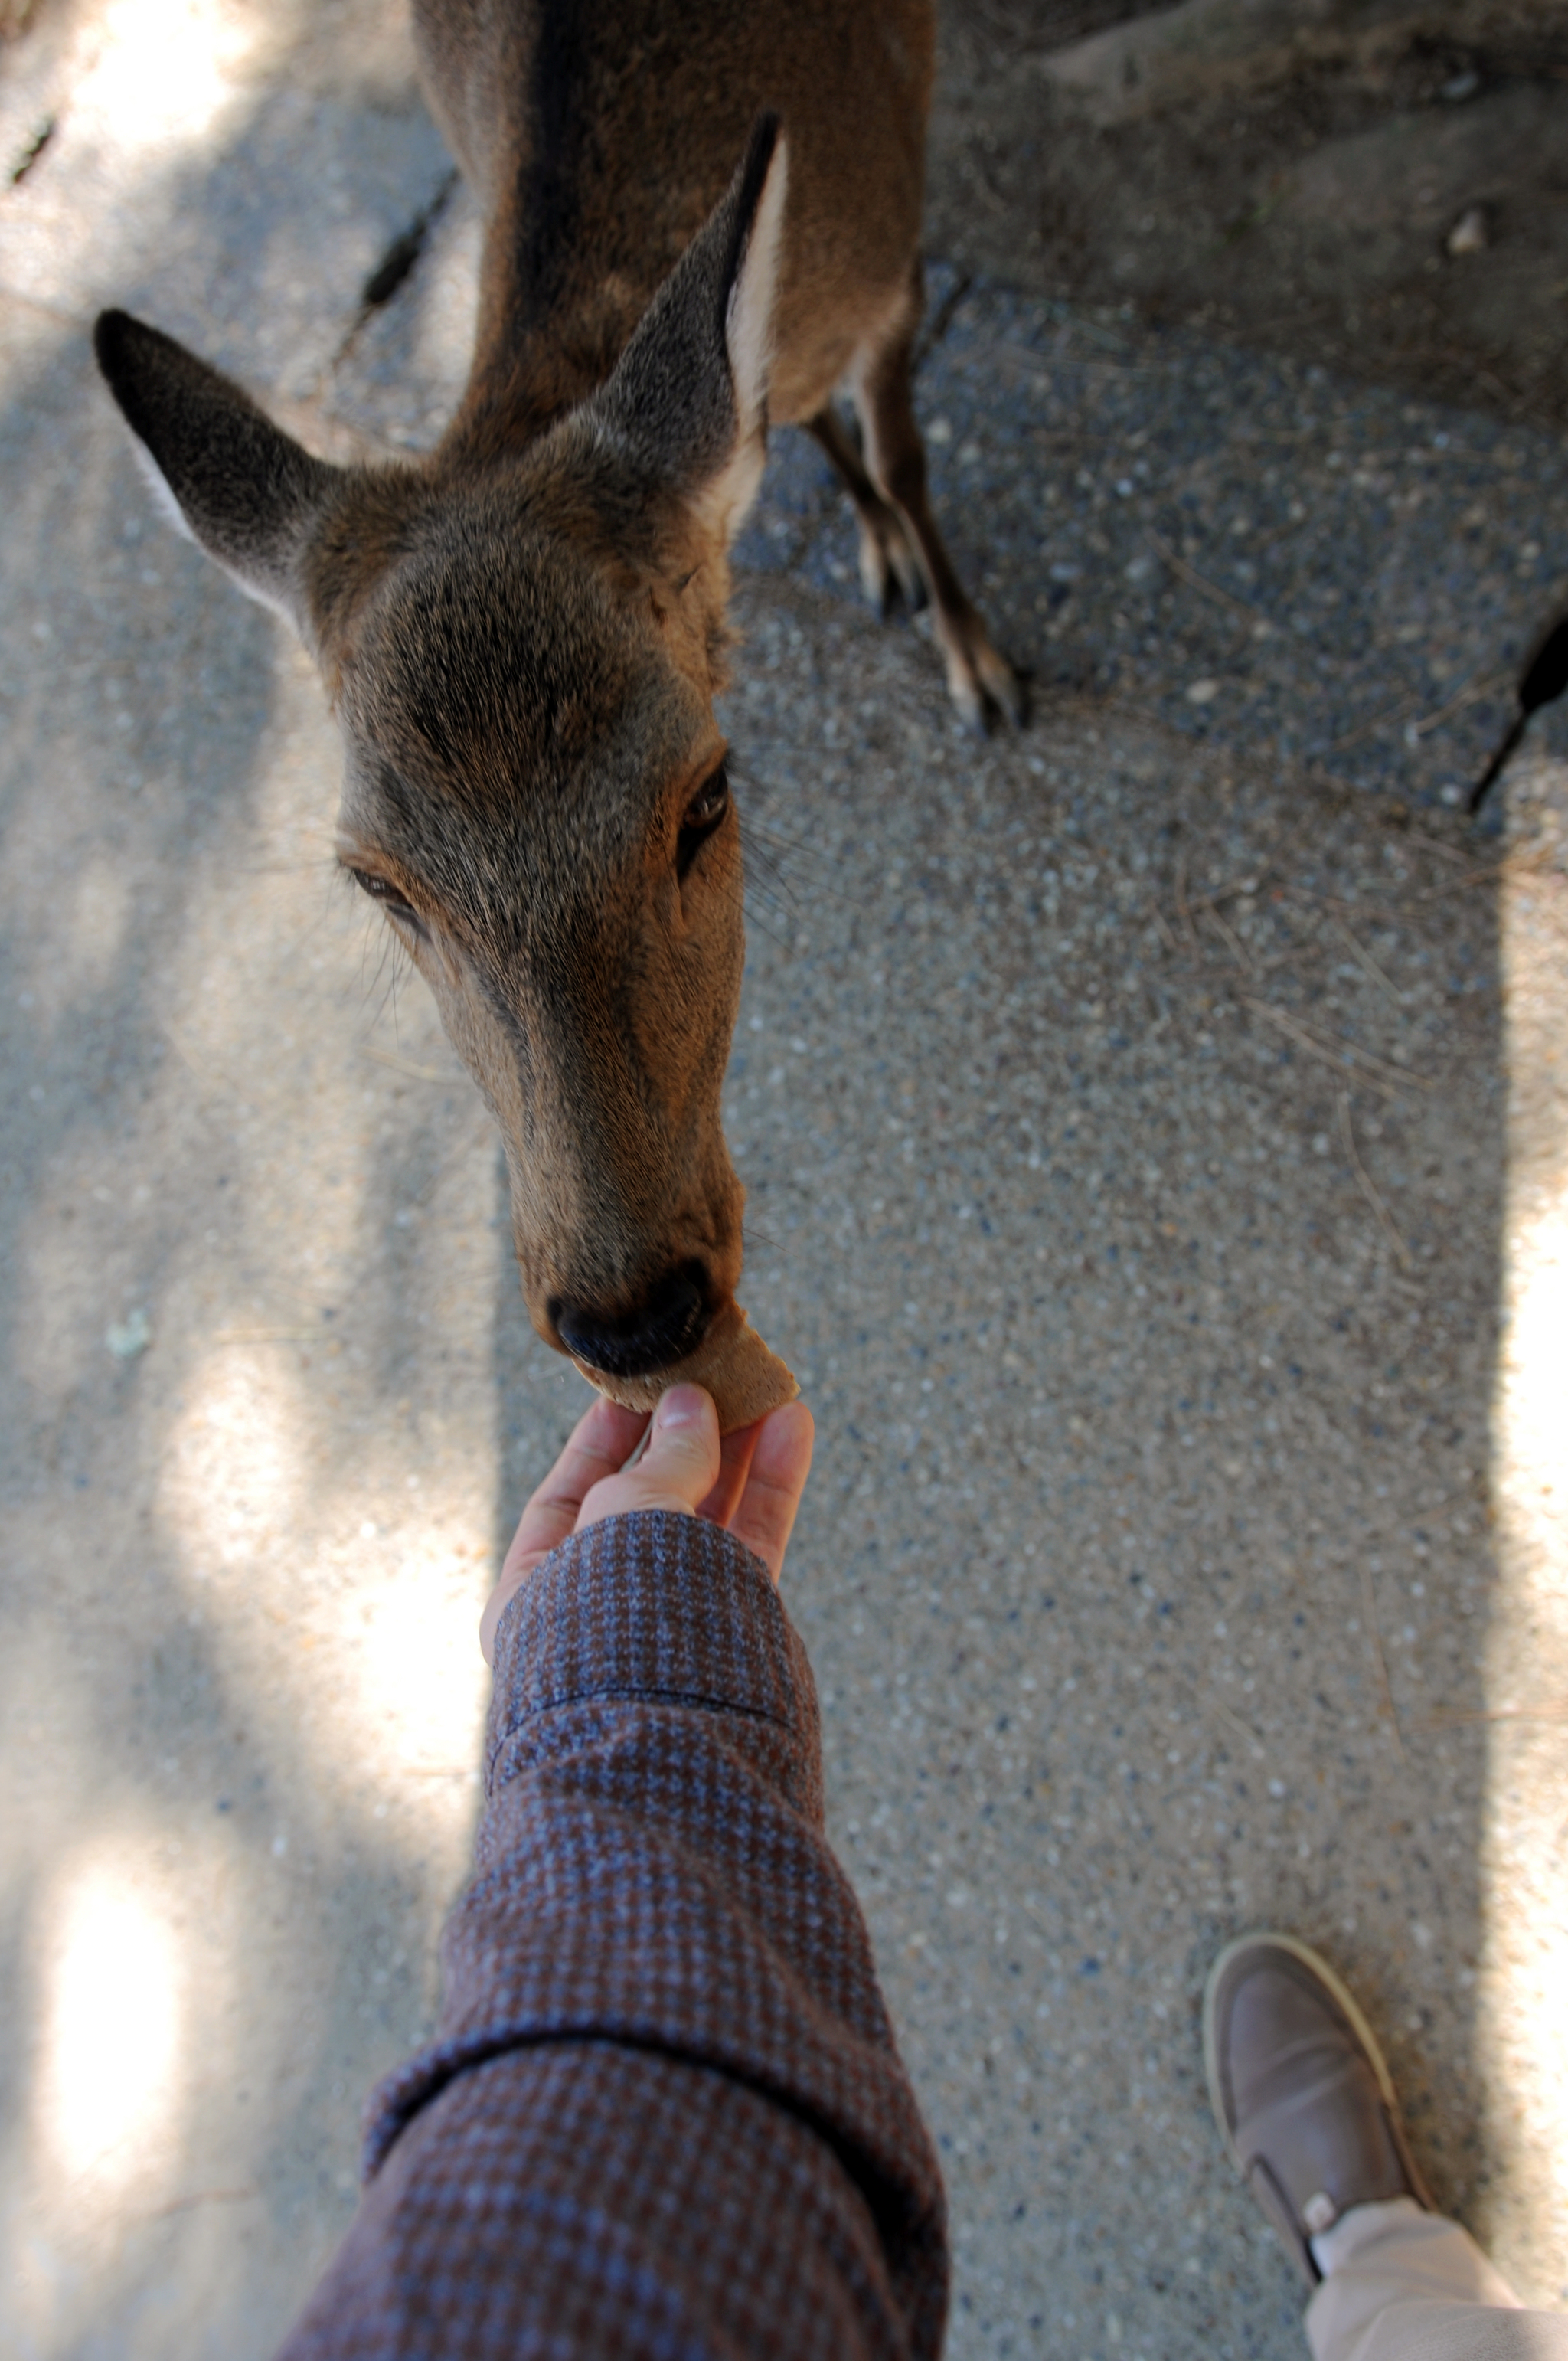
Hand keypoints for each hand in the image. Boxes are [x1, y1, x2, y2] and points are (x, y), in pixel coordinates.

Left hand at [480, 1384, 814, 1661]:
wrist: (677, 1736)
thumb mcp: (625, 1516)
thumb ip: (664, 1459)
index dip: (603, 1436)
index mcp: (537, 1593)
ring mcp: (673, 1620)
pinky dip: (771, 1485)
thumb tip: (692, 1404)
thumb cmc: (617, 1625)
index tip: (638, 1385)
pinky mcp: (737, 1631)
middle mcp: (604, 1608)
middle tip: (714, 1376)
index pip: (567, 1496)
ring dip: (737, 1450)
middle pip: (647, 1501)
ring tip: (766, 1389)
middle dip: (683, 1437)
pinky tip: (791, 1427)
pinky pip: (751, 1543)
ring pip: (708, 1518)